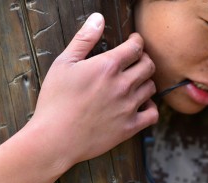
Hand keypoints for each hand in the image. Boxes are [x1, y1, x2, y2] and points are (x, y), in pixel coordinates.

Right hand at [29, 12, 157, 171]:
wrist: (55, 138)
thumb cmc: (55, 100)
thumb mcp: (63, 63)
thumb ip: (84, 39)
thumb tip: (98, 19)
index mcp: (107, 66)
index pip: (135, 47)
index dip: (137, 42)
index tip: (134, 42)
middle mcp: (123, 85)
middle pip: (148, 65)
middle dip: (144, 59)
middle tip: (136, 61)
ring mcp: (129, 107)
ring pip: (151, 87)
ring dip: (145, 82)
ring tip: (135, 82)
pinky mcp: (130, 127)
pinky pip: (153, 114)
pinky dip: (151, 107)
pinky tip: (141, 105)